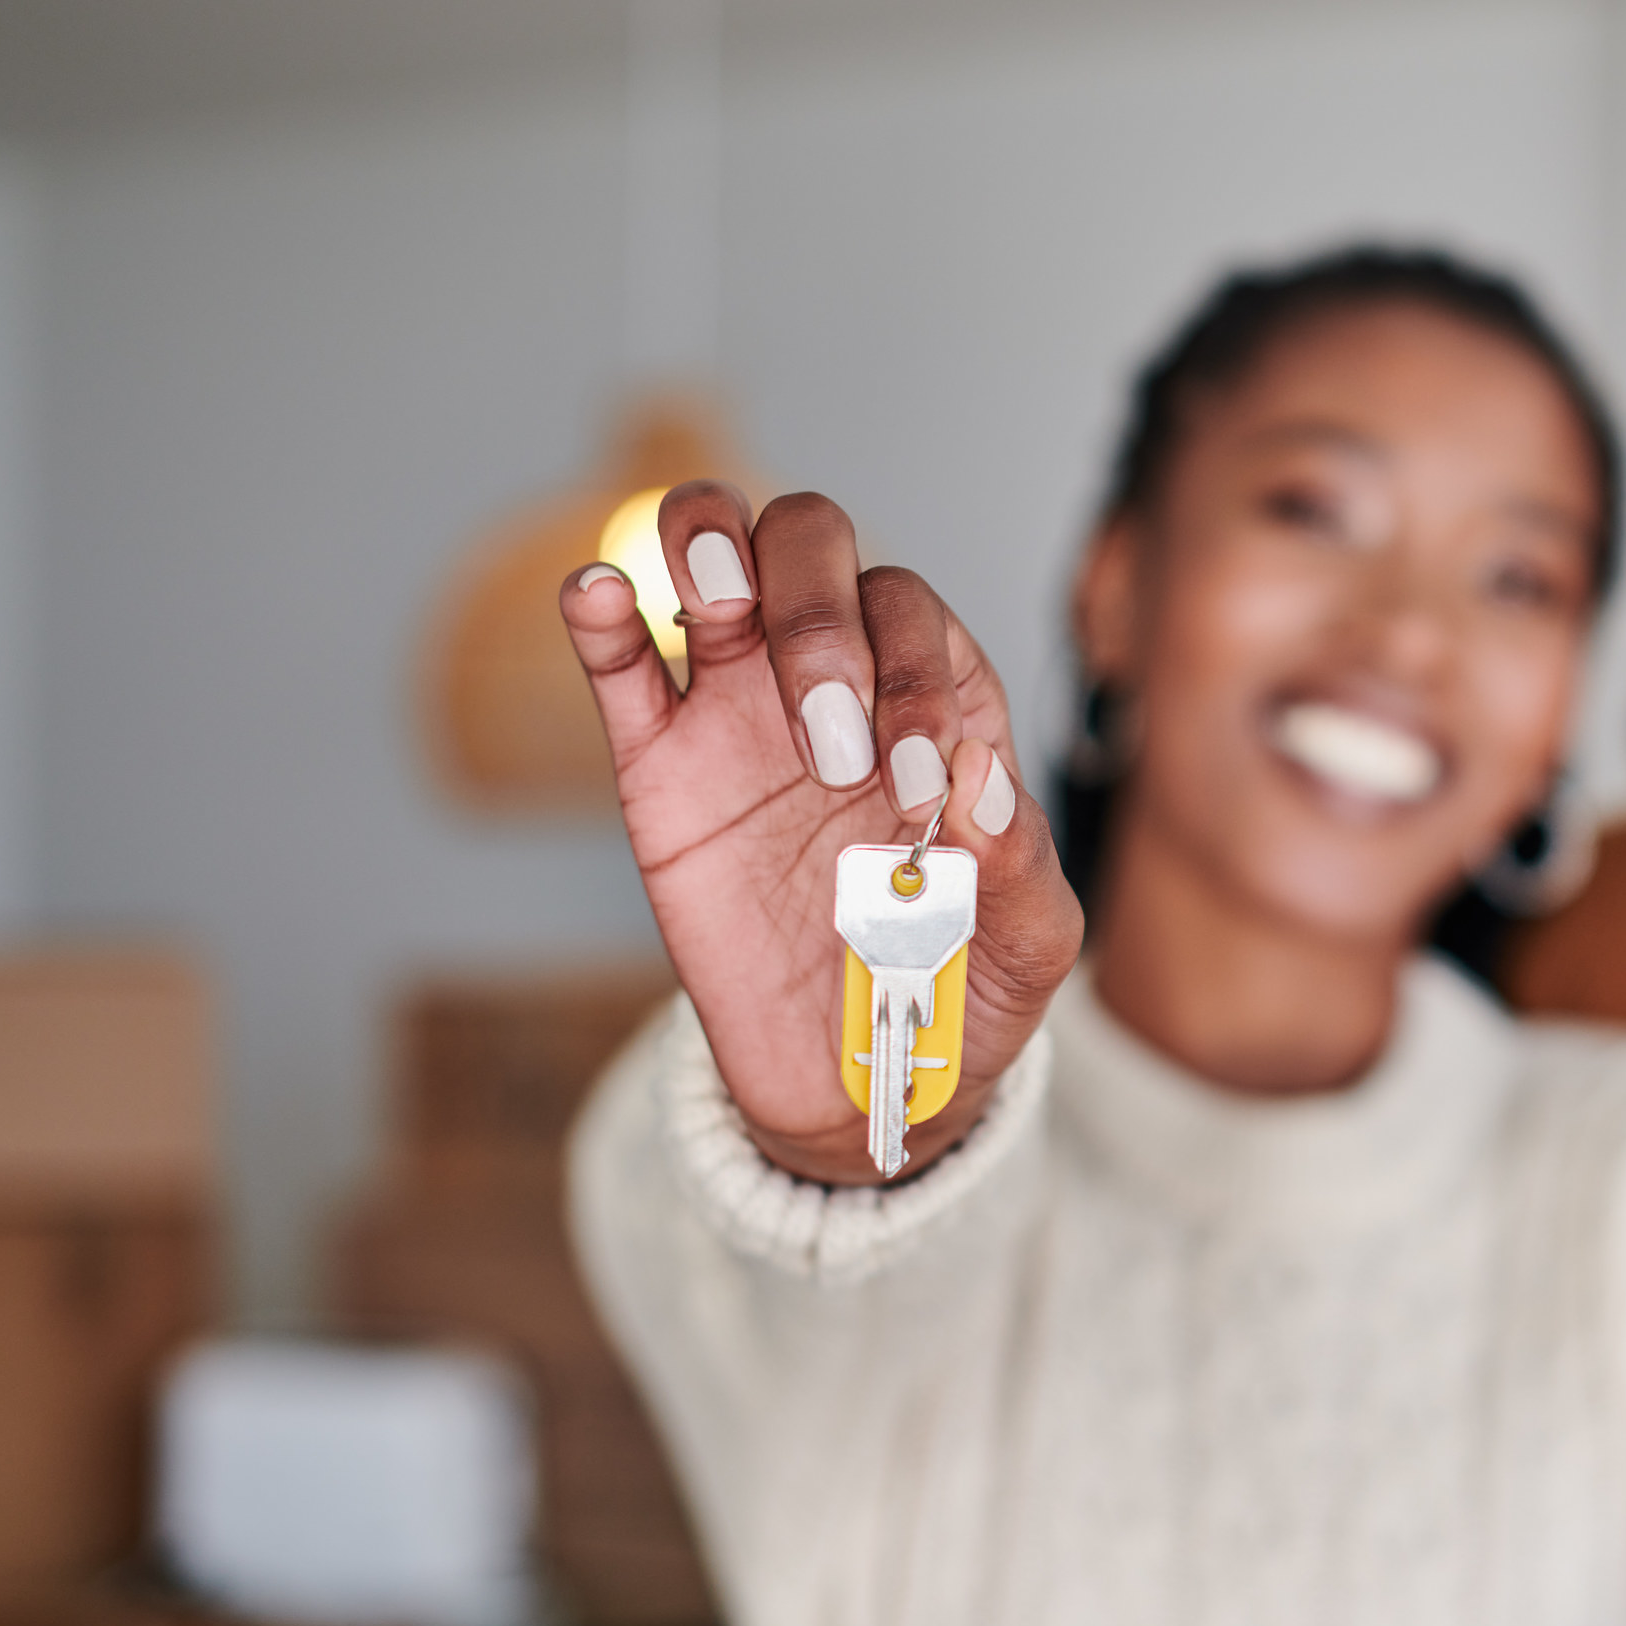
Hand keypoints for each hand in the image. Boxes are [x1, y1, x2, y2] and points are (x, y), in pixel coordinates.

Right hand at [560, 484, 1082, 1184]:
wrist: (858, 1078)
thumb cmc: (958, 987)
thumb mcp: (1026, 944)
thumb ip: (1021, 864)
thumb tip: (978, 779)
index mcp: (940, 702)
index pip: (916, 619)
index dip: (915, 677)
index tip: (916, 789)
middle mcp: (839, 677)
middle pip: (815, 546)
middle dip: (820, 622)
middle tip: (829, 753)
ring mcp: (740, 706)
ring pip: (718, 556)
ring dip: (714, 547)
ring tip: (721, 602)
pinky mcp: (659, 762)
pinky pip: (618, 660)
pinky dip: (599, 611)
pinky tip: (601, 597)